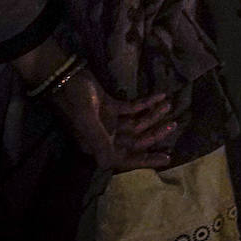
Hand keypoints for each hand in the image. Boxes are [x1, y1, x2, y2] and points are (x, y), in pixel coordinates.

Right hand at [50, 71, 175, 170]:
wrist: (66, 75)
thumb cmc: (75, 99)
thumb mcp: (87, 121)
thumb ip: (100, 141)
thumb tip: (108, 165)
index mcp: (96, 144)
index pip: (125, 158)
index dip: (146, 160)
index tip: (166, 158)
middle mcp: (104, 136)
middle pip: (135, 139)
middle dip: (154, 133)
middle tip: (173, 124)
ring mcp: (108, 121)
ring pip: (136, 123)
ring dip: (152, 115)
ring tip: (169, 105)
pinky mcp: (110, 106)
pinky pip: (132, 109)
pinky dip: (145, 104)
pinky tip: (159, 96)